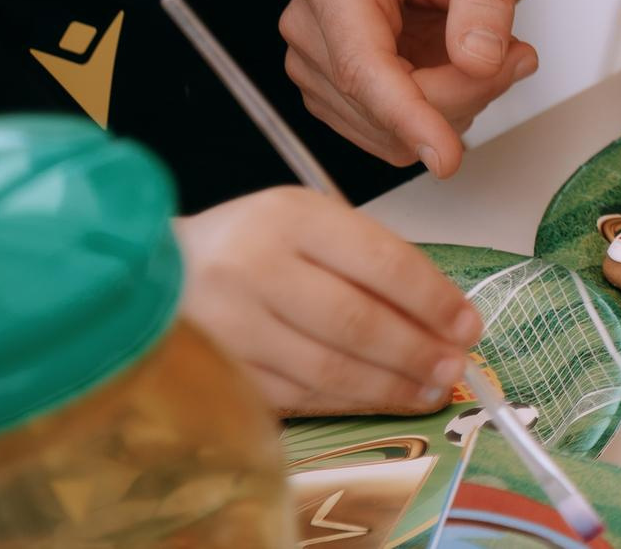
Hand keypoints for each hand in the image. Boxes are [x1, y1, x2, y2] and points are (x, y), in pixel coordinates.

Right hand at [177, 187, 481, 417]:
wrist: (152, 273)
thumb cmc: (251, 245)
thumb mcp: (311, 225)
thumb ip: (370, 262)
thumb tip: (441, 317)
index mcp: (290, 217)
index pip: (381, 261)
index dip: (433, 299)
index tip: (468, 325)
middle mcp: (254, 268)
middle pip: (356, 321)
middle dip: (417, 351)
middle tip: (455, 369)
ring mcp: (230, 326)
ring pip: (328, 368)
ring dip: (389, 386)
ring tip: (429, 391)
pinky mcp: (217, 374)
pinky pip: (297, 396)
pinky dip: (347, 403)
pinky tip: (379, 400)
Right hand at [283, 0, 540, 176]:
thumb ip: (487, 3)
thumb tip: (477, 61)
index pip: (362, 66)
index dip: (406, 115)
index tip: (446, 157)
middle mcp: (310, 19)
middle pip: (376, 102)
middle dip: (459, 96)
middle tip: (518, 56)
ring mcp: (317, 58)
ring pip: (383, 128)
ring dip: (452, 107)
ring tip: (493, 53)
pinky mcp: (335, 87)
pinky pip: (387, 132)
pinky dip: (437, 115)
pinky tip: (464, 71)